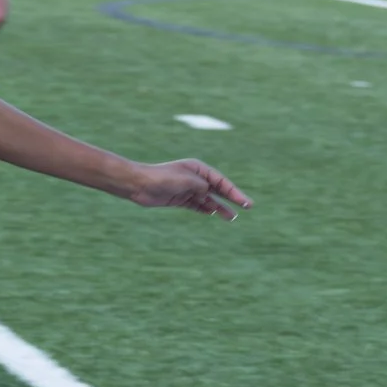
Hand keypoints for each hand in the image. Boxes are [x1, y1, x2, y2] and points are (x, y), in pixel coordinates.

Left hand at [127, 158, 248, 219]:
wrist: (139, 184)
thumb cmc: (162, 177)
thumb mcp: (186, 180)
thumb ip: (201, 186)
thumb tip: (209, 193)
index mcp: (198, 169)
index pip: (221, 181)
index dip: (235, 192)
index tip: (245, 202)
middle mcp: (195, 178)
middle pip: (218, 189)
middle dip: (232, 198)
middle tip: (247, 207)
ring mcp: (188, 189)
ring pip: (208, 199)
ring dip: (219, 208)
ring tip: (232, 218)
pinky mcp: (180, 199)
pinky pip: (197, 206)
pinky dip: (205, 210)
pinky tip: (214, 215)